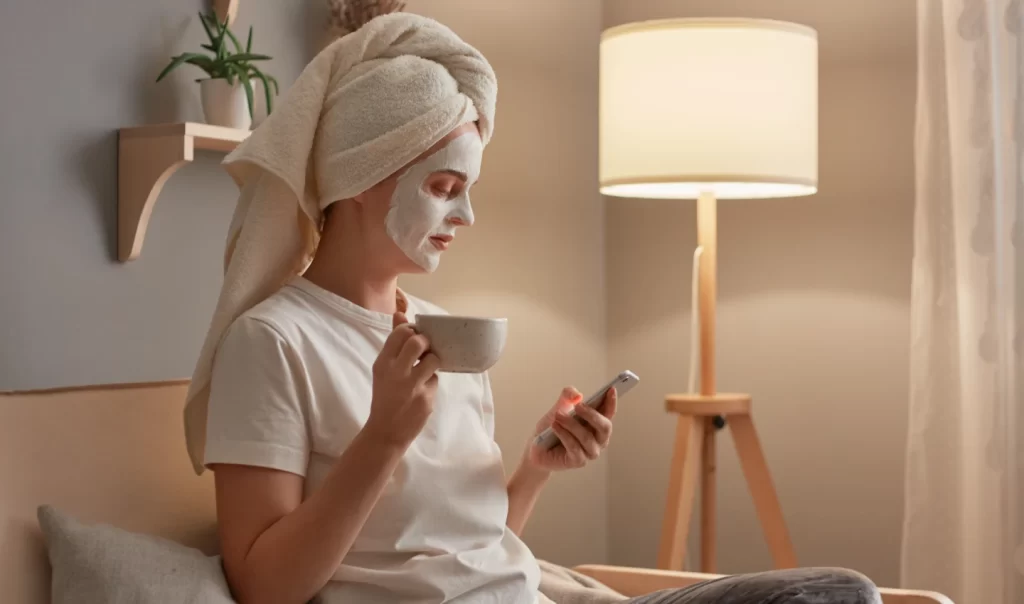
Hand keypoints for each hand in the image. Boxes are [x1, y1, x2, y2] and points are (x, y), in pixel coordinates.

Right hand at [364, 312, 440, 447]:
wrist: (385, 432)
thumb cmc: (385, 395)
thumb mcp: (383, 368)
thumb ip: (394, 343)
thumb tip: (400, 313)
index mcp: (383, 363)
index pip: (401, 333)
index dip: (412, 331)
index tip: (414, 337)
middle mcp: (396, 373)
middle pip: (419, 342)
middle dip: (426, 342)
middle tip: (424, 349)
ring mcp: (412, 387)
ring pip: (433, 359)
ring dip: (432, 362)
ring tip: (424, 370)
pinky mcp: (426, 399)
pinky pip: (435, 380)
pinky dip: (430, 383)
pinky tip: (421, 392)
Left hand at [524, 386, 617, 472]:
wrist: (537, 448)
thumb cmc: (552, 428)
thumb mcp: (558, 408)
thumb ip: (567, 397)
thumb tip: (577, 395)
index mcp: (597, 424)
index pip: (609, 413)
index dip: (611, 402)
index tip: (611, 389)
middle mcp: (598, 439)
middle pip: (605, 427)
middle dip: (592, 415)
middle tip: (577, 406)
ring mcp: (590, 452)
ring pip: (587, 437)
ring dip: (571, 424)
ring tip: (558, 416)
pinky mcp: (578, 461)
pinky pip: (574, 447)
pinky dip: (564, 435)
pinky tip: (555, 427)